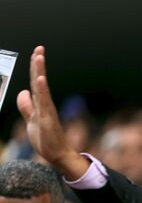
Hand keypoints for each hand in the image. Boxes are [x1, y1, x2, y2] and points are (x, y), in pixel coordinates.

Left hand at [16, 46, 86, 179]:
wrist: (57, 155)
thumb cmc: (46, 140)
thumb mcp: (31, 120)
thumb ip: (26, 106)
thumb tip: (22, 92)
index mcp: (39, 105)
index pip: (35, 83)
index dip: (34, 68)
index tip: (37, 53)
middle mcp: (44, 104)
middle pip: (38, 80)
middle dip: (38, 64)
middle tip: (39, 48)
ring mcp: (46, 110)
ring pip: (41, 87)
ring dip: (39, 71)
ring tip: (39, 57)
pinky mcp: (48, 118)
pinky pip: (44, 101)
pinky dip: (42, 89)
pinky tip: (40, 78)